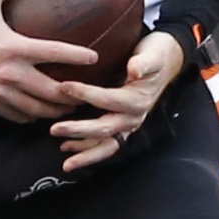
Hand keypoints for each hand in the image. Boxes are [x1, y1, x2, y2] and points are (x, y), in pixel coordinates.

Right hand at [0, 0, 95, 123]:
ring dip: (56, 110)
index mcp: (12, 47)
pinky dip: (33, 116)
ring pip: (37, 110)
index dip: (77, 56)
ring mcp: (0, 92)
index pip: (54, 53)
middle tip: (87, 92)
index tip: (94, 58)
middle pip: (52, 92)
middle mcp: (10, 73)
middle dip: (73, 95)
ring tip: (69, 106)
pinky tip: (40, 112)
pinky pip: (18, 116)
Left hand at [51, 31, 184, 170]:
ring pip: (105, 146)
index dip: (85, 94)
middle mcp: (132, 117)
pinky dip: (86, 149)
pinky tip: (68, 149)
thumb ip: (143, 64)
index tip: (64, 86)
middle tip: (54, 129)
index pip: (107, 100)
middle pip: (104, 129)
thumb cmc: (155, 57)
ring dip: (84, 153)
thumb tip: (135, 70)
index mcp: (137, 101)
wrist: (164, 62)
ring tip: (65, 163)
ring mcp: (127, 125)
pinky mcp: (121, 127)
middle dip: (78, 131)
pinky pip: (104, 144)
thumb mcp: (152, 56)